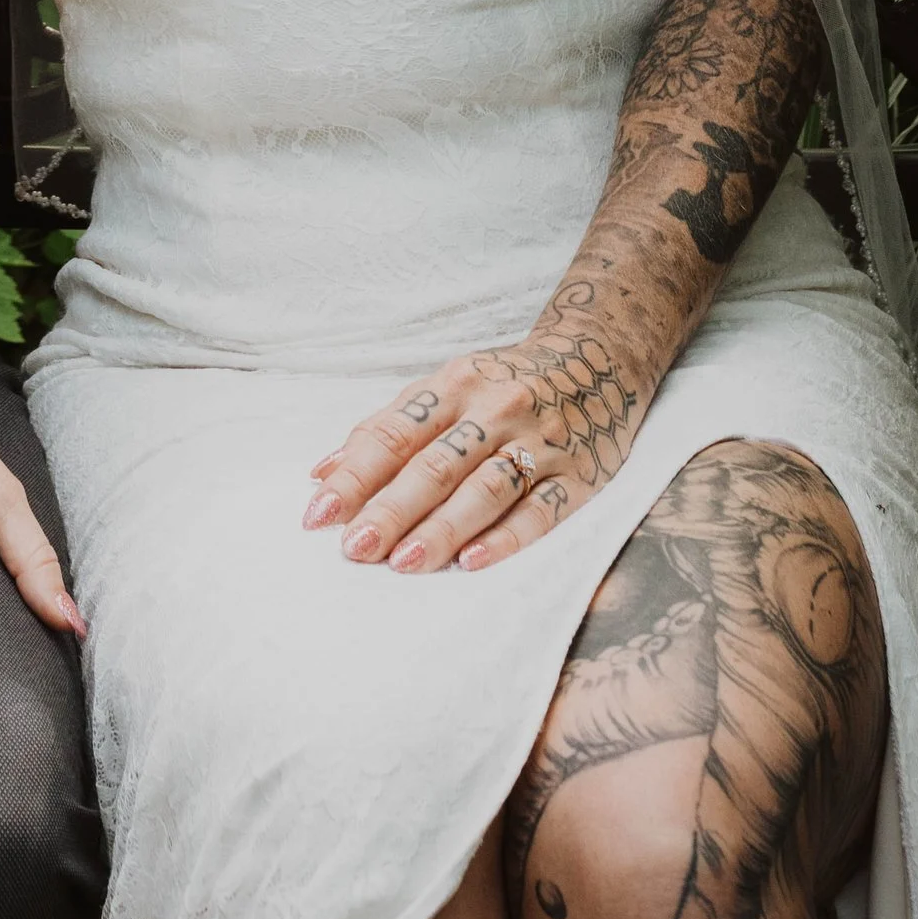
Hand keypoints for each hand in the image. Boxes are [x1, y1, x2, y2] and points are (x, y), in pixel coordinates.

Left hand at [302, 311, 649, 577]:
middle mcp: (494, 409)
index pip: (395, 433)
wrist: (600, 355)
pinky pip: (540, 511)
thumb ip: (388, 428)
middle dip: (391, 508)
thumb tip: (321, 473)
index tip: (317, 514)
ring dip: (441, 528)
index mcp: (453, 385)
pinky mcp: (579, 475)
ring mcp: (538, 441)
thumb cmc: (503, 383)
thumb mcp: (446, 388)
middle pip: (436, 464)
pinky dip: (505, 538)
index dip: (355, 474)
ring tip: (402, 562)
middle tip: (353, 548)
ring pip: (484, 489)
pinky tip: (472, 562)